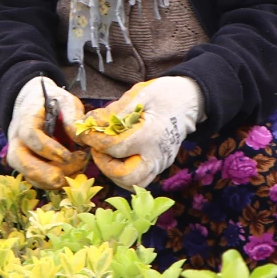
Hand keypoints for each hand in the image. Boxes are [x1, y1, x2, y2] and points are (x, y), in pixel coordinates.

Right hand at [6, 76, 89, 188]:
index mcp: (26, 117)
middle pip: (18, 159)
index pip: (29, 134)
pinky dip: (52, 183)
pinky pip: (35, 179)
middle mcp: (17, 137)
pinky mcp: (26, 164)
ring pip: (26, 173)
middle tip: (66, 176)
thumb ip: (72, 116)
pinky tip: (71, 175)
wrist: (36, 103)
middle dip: (43, 173)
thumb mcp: (66, 101)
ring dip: (50, 180)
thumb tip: (80, 139)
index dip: (48, 148)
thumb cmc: (53, 101)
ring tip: (75, 172)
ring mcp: (19, 152)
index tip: (67, 155)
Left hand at [73, 77, 204, 188]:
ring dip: (114, 173)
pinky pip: (140, 178)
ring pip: (133, 183)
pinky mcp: (161, 165)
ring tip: (108, 153)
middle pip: (125, 177)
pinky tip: (119, 156)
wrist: (190, 101)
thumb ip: (116, 110)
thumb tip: (92, 121)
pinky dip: (125, 173)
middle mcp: (156, 155)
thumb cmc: (164, 94)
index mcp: (150, 135)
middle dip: (105, 165)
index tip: (86, 132)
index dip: (95, 140)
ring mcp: (161, 163)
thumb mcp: (140, 94)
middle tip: (99, 148)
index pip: (114, 148)